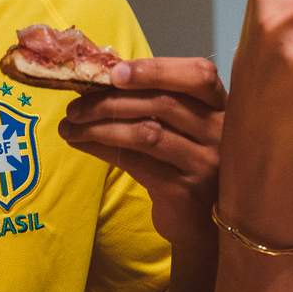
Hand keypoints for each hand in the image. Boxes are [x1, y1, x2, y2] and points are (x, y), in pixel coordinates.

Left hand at [58, 57, 225, 248]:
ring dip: (100, 126)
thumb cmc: (183, 163)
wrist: (198, 221)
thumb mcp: (179, 126)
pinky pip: (135, 162)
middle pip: (163, 103)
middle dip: (111, 100)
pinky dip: (102, 149)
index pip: (198, 75)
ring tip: (71, 126)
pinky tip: (83, 144)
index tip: (114, 72)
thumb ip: (154, 98)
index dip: (156, 69)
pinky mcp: (184, 190)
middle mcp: (220, 132)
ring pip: (146, 132)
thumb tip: (100, 75)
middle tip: (75, 106)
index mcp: (221, 106)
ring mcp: (206, 163)